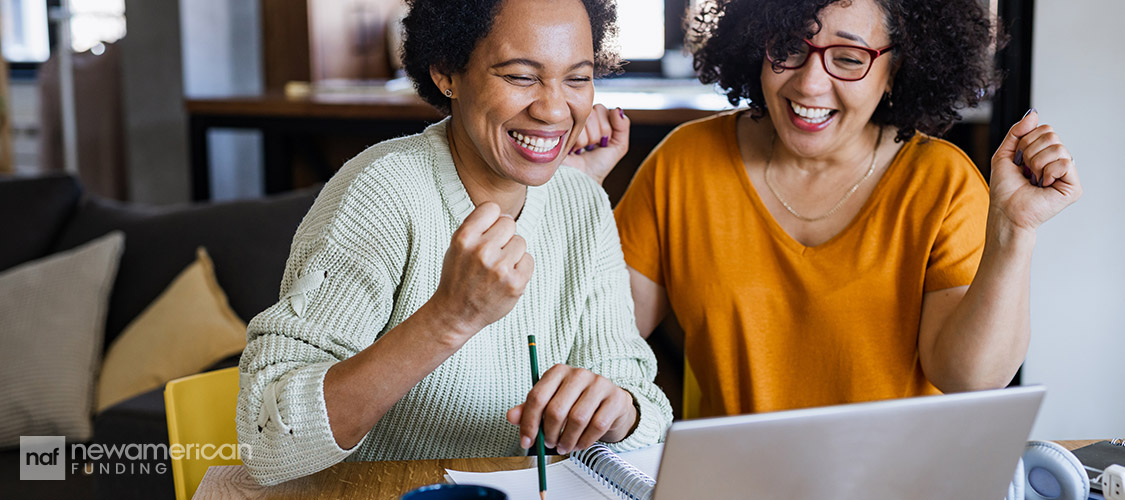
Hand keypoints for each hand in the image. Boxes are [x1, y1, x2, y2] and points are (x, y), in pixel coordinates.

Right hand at [428, 202, 533, 343]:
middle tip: (491, 255)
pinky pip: (529, 260)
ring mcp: (500, 268)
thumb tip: (506, 216)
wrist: (456, 313)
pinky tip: (505, 277)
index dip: (491, 220)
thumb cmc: (458, 276)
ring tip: (496, 268)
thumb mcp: (457, 245)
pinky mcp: (515, 283)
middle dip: (503, 237)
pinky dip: (520, 268)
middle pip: (509, 223)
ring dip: (512, 253)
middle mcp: (482, 251)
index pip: (492, 208)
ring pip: (520, 241)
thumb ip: (478, 226)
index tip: (486, 234)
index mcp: (464, 238)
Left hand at [506, 364, 637, 454]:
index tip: (526, 441)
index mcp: (558, 372)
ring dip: (567, 440)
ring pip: (577, 419)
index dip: (528, 423)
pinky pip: (597, 426)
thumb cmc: (576, 402)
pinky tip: (579, 444)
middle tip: (549, 444)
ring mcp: (599, 385)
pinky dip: (585, 441)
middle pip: (556, 410)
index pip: (537, 397)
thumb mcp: (550, 403)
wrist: (610, 403)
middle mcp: (578, 374)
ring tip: (564, 446)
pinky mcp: (615, 399)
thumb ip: (530, 409)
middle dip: (549, 434)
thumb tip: (511, 416)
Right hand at [566, 104, 630, 184]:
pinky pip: (573, 129)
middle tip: (591, 147)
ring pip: (584, 121)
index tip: (602, 142)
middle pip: (593, 113)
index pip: (602, 109)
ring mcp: (567, 122)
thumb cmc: (598, 165)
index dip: (605, 128)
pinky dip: (576, 143)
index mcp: (594, 118)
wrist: (582, 180)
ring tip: (581, 149)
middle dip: (596, 135)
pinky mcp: (557, 130)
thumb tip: (617, 110)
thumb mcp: (618, 146)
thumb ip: (623, 126)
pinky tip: (573, 149)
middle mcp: (579, 117)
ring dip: (585, 141)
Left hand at [989, 109, 1081, 231]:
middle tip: (1026, 170)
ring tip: (1033, 178)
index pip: (1045, 129)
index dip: (1026, 141)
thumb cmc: (1004, 188)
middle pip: (1052, 135)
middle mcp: (1058, 161)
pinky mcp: (1073, 186)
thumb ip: (1017, 132)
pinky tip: (1043, 185)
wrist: (1005, 211)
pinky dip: (1048, 172)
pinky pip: (1065, 163)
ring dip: (1036, 163)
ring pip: (1058, 148)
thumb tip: (1033, 113)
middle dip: (1030, 151)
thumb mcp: (1004, 154)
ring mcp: (1067, 174)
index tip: (1019, 160)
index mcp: (1045, 153)